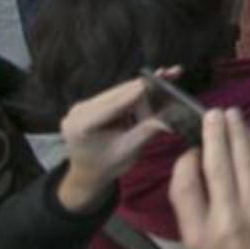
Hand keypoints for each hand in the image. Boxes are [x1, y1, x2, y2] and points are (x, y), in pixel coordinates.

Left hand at [57, 72, 174, 212]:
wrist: (87, 175)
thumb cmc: (107, 167)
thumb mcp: (129, 151)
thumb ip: (147, 130)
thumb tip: (170, 116)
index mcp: (83, 125)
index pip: (117, 104)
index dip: (141, 91)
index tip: (162, 79)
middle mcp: (79, 111)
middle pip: (119, 93)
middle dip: (147, 85)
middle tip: (170, 73)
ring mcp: (83, 106)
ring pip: (120, 91)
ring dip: (143, 87)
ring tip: (166, 75)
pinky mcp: (90, 104)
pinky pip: (116, 95)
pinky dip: (134, 93)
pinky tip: (152, 84)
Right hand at [169, 109, 249, 248]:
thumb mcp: (195, 240)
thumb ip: (190, 202)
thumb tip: (194, 158)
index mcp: (199, 232)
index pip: (185, 187)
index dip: (186, 162)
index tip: (190, 147)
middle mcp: (228, 218)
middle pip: (218, 166)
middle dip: (215, 135)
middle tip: (212, 112)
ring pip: (246, 160)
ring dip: (239, 133)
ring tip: (231, 113)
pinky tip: (249, 134)